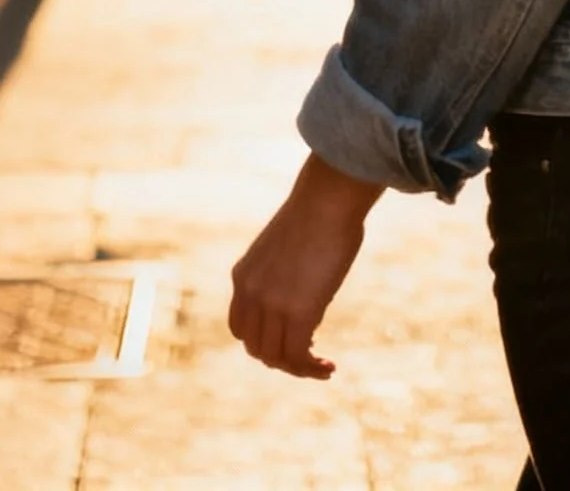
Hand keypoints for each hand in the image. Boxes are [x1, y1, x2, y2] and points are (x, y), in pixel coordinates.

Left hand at [229, 155, 382, 378]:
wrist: (328, 199)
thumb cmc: (319, 213)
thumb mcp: (287, 248)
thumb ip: (285, 274)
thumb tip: (304, 290)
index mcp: (242, 276)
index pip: (241, 327)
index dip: (264, 340)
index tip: (291, 338)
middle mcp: (250, 294)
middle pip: (256, 347)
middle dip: (282, 357)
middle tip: (310, 355)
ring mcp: (271, 305)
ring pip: (276, 357)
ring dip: (298, 368)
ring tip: (322, 367)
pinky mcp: (297, 313)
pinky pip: (298, 357)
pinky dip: (311, 369)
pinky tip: (328, 368)